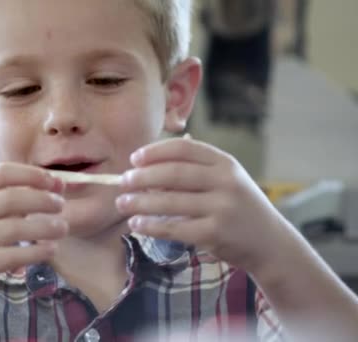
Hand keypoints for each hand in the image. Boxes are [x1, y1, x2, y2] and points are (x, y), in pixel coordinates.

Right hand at [0, 163, 68, 303]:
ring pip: (13, 228)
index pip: (1, 173)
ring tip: (62, 228)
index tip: (54, 183)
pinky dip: (36, 252)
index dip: (31, 175)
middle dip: (41, 200)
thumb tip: (57, 184)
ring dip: (44, 227)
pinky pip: (11, 255)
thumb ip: (17, 197)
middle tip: (61, 205)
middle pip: (9, 198)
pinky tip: (51, 249)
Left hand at [116, 137, 291, 273]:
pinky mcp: (214, 233)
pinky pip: (174, 227)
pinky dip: (151, 226)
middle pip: (173, 173)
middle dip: (142, 177)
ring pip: (169, 202)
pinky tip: (136, 224)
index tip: (134, 158)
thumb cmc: (239, 207)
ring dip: (140, 202)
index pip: (185, 148)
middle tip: (122, 181)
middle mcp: (225, 182)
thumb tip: (146, 165)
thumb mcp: (225, 180)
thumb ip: (194, 170)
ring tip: (122, 203)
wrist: (270, 243)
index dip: (155, 151)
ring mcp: (221, 208)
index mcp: (225, 163)